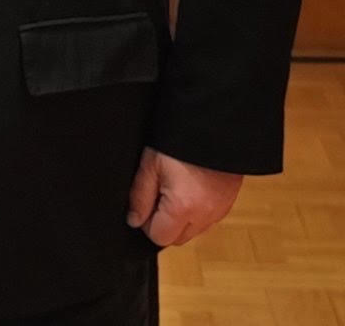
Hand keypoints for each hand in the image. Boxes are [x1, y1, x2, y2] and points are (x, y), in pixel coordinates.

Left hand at [126, 146, 242, 246]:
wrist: (213, 125)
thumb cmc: (179, 141)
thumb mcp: (150, 165)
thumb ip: (139, 197)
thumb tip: (134, 221)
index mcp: (183, 207)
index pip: (160, 237)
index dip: (147, 222)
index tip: (145, 202)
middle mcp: (205, 215)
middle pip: (178, 238)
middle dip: (164, 223)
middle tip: (158, 192)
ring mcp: (220, 211)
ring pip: (193, 230)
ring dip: (180, 219)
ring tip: (174, 187)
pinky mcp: (228, 204)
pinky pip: (207, 219)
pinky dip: (196, 211)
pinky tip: (189, 187)